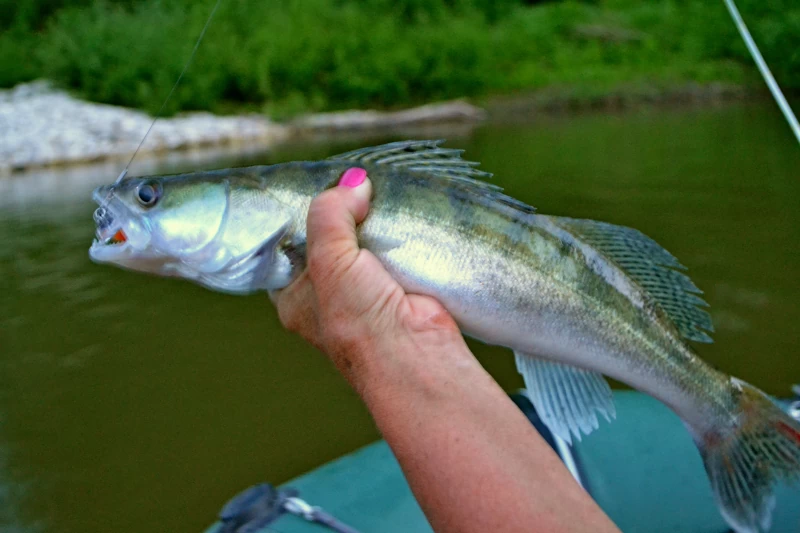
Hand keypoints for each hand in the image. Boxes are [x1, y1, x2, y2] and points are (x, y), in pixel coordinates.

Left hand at [271, 168, 467, 391]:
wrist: (415, 356)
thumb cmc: (357, 317)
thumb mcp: (328, 259)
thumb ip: (331, 213)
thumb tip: (354, 182)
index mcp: (294, 297)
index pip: (286, 250)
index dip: (295, 219)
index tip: (309, 188)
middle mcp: (326, 298)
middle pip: (327, 242)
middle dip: (339, 216)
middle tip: (350, 186)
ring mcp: (365, 294)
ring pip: (362, 245)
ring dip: (372, 223)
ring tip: (377, 193)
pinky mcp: (400, 287)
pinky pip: (394, 251)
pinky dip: (399, 233)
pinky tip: (401, 212)